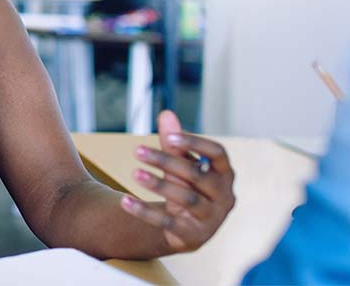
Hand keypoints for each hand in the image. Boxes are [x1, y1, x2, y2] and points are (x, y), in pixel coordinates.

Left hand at [120, 110, 235, 252]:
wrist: (188, 229)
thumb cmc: (188, 186)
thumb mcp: (181, 164)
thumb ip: (174, 142)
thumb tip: (166, 113)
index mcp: (225, 173)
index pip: (217, 153)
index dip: (195, 143)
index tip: (169, 136)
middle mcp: (224, 196)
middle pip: (197, 175)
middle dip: (167, 161)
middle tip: (137, 150)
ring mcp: (211, 218)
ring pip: (186, 199)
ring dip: (159, 185)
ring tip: (135, 173)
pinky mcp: (192, 236)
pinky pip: (167, 223)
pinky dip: (144, 211)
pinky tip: (125, 200)